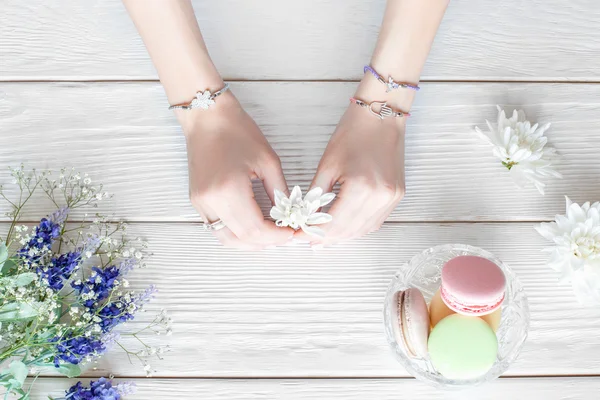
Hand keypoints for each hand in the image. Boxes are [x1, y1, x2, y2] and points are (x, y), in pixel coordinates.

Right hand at [182, 94, 293, 249]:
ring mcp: (200, 203)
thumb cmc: (237, 131)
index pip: (255, 230)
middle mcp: (210, 202)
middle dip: (266, 242)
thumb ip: (280, 192)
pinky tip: (252, 225)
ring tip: (270, 234)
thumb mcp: (268, 161)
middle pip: (241, 239)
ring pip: (225, 239)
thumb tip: (289, 215)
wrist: (206, 116)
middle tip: (284, 235)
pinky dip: (235, 232)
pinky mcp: (197, 201)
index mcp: (229, 191)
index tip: (292, 233)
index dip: (276, 237)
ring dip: (249, 242)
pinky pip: (216, 227)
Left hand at [296, 104, 405, 245]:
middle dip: (326, 238)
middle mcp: (380, 197)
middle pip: (348, 231)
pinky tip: (343, 226)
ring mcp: (392, 198)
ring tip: (322, 236)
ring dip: (342, 236)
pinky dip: (357, 227)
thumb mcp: (327, 165)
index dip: (314, 234)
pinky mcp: (397, 196)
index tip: (299, 236)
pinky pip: (375, 221)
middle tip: (307, 240)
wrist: (381, 115)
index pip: (334, 224)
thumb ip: (316, 196)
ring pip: (363, 230)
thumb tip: (305, 218)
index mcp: (361, 188)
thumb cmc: (353, 133)